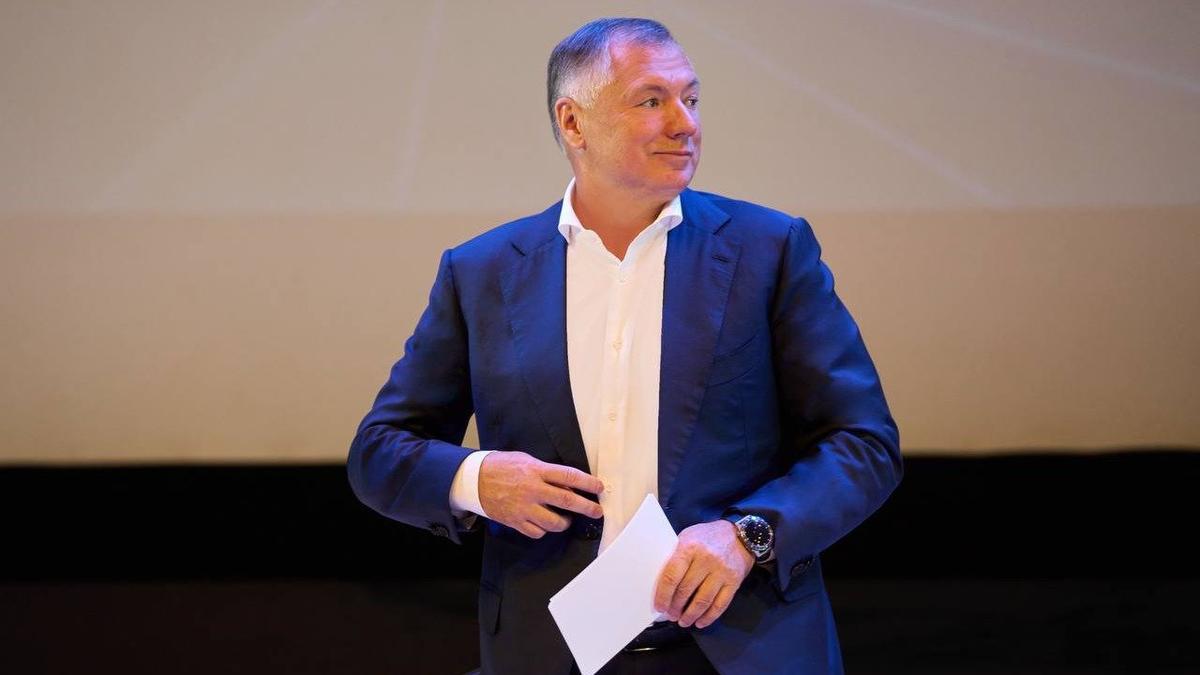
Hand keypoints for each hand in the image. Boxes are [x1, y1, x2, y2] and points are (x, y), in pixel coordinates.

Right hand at [478, 451, 603, 538]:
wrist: (474, 479)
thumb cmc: (501, 466)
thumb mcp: (526, 460)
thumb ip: (546, 472)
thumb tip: (567, 486)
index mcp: (536, 471)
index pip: (569, 477)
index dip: (587, 483)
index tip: (598, 488)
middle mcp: (532, 490)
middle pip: (567, 502)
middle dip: (587, 508)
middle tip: (597, 511)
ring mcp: (523, 508)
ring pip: (554, 523)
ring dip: (564, 522)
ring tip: (565, 519)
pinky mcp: (515, 521)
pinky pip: (537, 532)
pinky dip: (544, 530)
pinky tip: (544, 523)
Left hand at [654, 520, 753, 628]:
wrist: (741, 536)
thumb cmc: (708, 537)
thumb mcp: (688, 537)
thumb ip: (676, 556)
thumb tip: (660, 581)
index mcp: (689, 547)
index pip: (672, 576)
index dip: (663, 595)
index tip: (659, 607)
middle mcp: (706, 559)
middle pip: (686, 590)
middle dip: (675, 607)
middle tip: (670, 615)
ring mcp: (721, 572)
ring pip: (702, 601)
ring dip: (690, 615)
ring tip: (683, 622)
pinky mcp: (734, 582)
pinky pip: (720, 604)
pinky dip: (709, 617)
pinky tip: (700, 622)